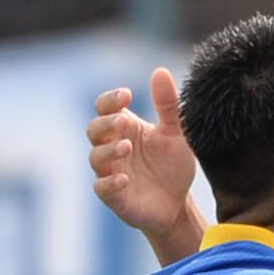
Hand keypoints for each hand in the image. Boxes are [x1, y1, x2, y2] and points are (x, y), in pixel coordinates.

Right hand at [89, 69, 202, 259]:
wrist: (179, 203)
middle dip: (106, 123)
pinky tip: (125, 179)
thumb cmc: (173, 166)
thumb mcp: (176, 133)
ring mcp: (110, 172)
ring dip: (108, 150)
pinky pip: (102, 187)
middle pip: (94, 129)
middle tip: (124, 121)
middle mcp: (113, 147)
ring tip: (127, 147)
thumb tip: (160, 71)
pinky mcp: (113, 196)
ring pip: (95, 157)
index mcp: (125, 128)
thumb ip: (168, 105)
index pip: (105, 107)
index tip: (127, 95)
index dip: (110, 100)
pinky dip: (110, 182)